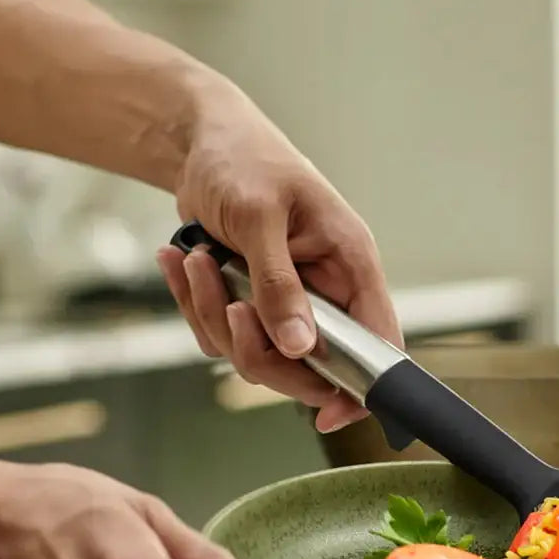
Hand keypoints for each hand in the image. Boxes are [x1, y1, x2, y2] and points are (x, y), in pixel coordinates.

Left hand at [156, 73, 403, 433]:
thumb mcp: (259, 217)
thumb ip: (279, 284)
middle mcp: (325, 291)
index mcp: (350, 266)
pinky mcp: (251, 303)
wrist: (199, 144)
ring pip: (259, 354)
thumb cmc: (243, 160)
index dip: (360, 386)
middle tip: (231, 309)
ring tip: (197, 262)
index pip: (378, 343)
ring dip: (215, 318)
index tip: (327, 415)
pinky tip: (181, 262)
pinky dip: (195, 307)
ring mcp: (287, 302)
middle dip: (260, 348)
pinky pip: (223, 336)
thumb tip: (301, 348)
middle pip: (309, 366)